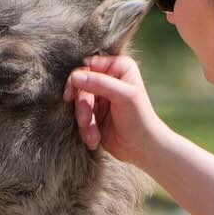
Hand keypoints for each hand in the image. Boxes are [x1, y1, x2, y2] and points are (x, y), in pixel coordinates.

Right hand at [63, 53, 164, 167]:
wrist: (142, 148)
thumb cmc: (139, 119)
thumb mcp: (124, 97)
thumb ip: (100, 83)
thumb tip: (74, 76)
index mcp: (119, 67)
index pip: (89, 66)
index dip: (78, 79)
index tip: (71, 95)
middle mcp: (108, 79)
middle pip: (80, 85)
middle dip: (83, 106)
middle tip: (86, 121)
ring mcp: (100, 97)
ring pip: (78, 103)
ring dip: (84, 121)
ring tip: (93, 135)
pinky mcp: (94, 113)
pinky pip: (79, 116)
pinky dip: (85, 129)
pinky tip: (94, 139)